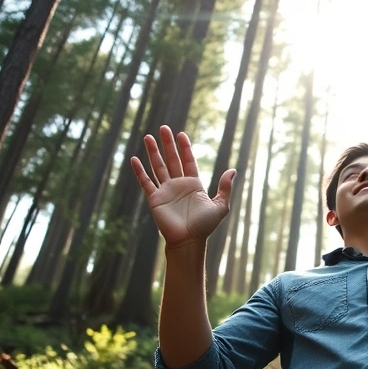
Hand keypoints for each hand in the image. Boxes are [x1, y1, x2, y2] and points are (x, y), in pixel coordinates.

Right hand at [130, 126, 234, 248]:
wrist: (189, 241)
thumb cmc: (205, 226)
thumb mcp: (220, 205)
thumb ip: (225, 187)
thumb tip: (233, 170)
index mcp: (193, 184)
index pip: (188, 161)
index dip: (185, 148)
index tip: (181, 134)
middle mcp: (178, 185)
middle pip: (171, 159)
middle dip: (167, 144)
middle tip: (163, 127)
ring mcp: (166, 191)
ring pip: (158, 167)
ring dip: (153, 152)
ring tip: (148, 137)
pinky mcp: (155, 198)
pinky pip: (146, 182)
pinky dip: (140, 171)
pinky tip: (134, 159)